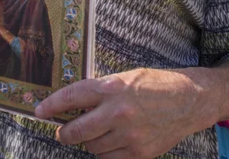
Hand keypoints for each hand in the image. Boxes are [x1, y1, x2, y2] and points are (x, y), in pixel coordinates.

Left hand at [35, 68, 216, 157]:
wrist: (189, 100)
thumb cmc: (153, 84)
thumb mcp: (123, 78)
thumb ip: (99, 90)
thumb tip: (73, 104)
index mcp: (112, 88)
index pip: (72, 97)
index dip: (51, 105)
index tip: (39, 111)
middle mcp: (118, 112)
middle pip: (76, 130)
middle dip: (64, 133)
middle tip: (61, 132)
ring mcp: (130, 135)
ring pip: (92, 147)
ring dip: (87, 142)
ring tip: (93, 133)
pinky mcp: (140, 152)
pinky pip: (109, 158)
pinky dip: (104, 152)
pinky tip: (108, 142)